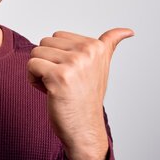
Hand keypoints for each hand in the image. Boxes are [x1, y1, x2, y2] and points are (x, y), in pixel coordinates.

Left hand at [27, 28, 133, 159]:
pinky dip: (33, 80)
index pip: (56, 36)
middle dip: (46, 62)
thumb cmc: (88, 97)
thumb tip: (128, 30)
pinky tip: (49, 92)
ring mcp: (74, 64)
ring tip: (56, 86)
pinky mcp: (59, 77)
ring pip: (35, 53)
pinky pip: (31, 66)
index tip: (72, 73)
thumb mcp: (102, 66)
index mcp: (96, 46)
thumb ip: (110, 44)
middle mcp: (87, 52)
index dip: (57, 56)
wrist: (84, 128)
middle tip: (63, 82)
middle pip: (43, 43)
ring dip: (39, 72)